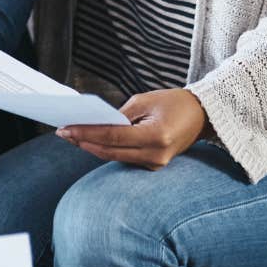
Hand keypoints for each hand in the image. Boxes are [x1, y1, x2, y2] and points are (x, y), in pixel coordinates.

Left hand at [55, 88, 205, 168]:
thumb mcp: (145, 100)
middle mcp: (156, 154)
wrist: (203, 116)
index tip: (66, 129)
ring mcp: (156, 163)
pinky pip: (125, 158)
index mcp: (156, 136)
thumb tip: (96, 125)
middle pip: (111, 151)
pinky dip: (108, 150)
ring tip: (72, 136)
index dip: (87, 133)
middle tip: (63, 132)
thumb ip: (120, 114)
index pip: (113, 137)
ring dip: (93, 147)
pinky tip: (91, 142)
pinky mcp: (154, 165)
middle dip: (85, 142)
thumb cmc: (175, 102)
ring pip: (115, 157)